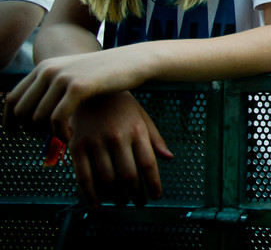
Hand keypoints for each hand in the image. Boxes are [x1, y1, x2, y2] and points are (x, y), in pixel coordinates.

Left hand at [4, 48, 149, 141]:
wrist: (134, 61)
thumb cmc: (107, 75)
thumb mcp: (75, 78)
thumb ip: (53, 90)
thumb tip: (32, 113)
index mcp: (44, 67)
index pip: (12, 99)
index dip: (8, 121)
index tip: (15, 136)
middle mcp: (49, 70)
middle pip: (21, 110)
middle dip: (29, 131)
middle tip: (46, 139)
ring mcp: (62, 77)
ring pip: (37, 117)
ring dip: (47, 134)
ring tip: (62, 138)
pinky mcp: (78, 87)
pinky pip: (56, 119)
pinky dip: (60, 133)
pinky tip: (70, 137)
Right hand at [67, 92, 172, 206]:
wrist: (90, 91)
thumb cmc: (121, 107)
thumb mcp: (142, 117)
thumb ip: (155, 138)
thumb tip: (169, 158)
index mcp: (136, 130)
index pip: (148, 163)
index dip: (153, 184)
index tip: (156, 196)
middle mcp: (117, 137)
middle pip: (128, 175)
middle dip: (136, 194)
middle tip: (139, 202)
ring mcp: (95, 142)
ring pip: (107, 180)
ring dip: (115, 197)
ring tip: (122, 201)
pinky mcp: (76, 147)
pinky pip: (83, 177)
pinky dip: (90, 195)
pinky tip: (97, 205)